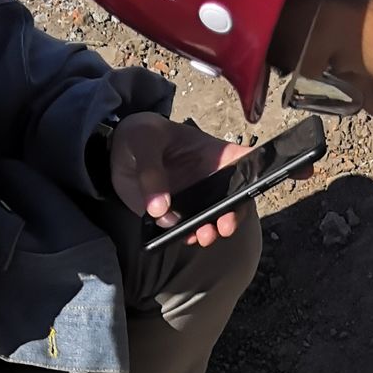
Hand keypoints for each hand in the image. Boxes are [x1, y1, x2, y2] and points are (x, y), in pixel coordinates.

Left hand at [107, 113, 247, 245]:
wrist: (118, 151)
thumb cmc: (141, 135)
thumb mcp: (144, 141)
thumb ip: (151, 172)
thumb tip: (160, 209)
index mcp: (212, 153)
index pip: (244, 161)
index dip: (254, 172)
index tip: (251, 188)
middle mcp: (210, 179)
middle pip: (234, 197)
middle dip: (233, 214)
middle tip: (224, 225)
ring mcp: (195, 198)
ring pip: (212, 218)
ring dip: (210, 230)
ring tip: (203, 236)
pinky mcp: (176, 213)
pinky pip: (186, 229)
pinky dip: (186, 235)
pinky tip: (182, 237)